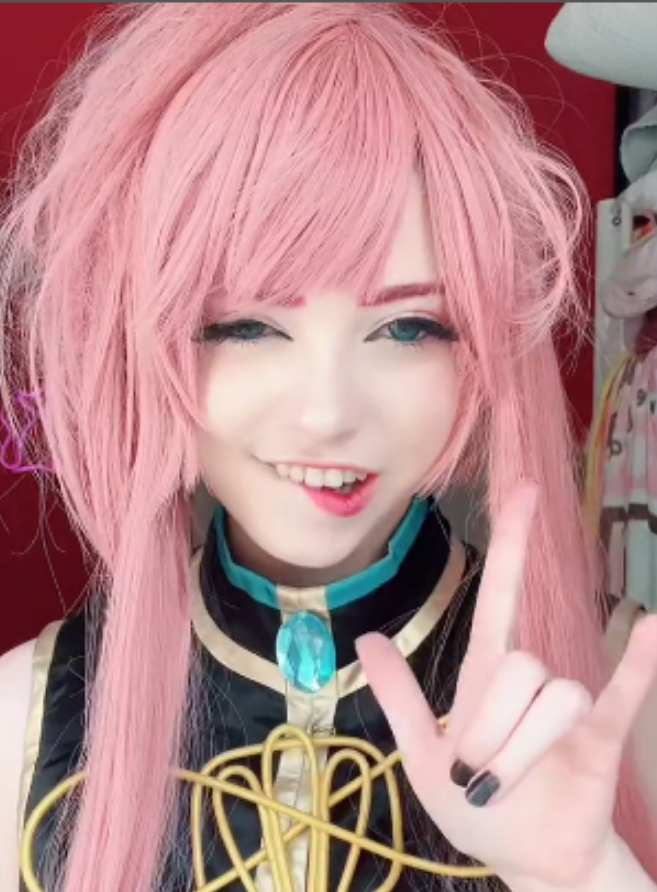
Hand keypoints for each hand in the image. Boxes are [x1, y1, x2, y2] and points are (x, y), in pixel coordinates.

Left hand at [357, 484, 656, 889]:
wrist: (525, 861)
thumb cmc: (472, 806)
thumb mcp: (419, 755)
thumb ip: (397, 697)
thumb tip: (364, 637)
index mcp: (484, 676)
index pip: (499, 596)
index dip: (511, 543)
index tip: (524, 491)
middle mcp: (528, 680)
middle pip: (516, 666)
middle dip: (492, 727)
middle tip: (476, 774)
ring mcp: (566, 707)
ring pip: (552, 699)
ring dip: (520, 751)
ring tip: (506, 784)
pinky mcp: (598, 740)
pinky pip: (617, 699)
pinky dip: (636, 669)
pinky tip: (652, 631)